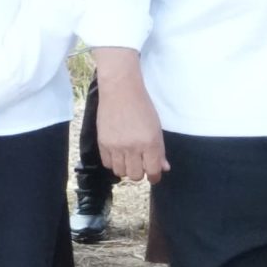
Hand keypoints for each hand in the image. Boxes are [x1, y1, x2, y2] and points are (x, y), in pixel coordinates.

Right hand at [94, 50, 169, 183]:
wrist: (120, 90)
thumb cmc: (142, 106)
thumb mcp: (156, 127)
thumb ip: (160, 150)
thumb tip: (163, 168)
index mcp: (150, 142)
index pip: (153, 171)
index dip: (155, 176)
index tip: (154, 175)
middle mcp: (133, 147)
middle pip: (136, 175)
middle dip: (140, 172)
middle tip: (140, 163)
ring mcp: (116, 146)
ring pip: (121, 172)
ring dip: (126, 168)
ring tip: (128, 158)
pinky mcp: (102, 143)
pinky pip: (107, 164)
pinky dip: (113, 162)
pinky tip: (117, 154)